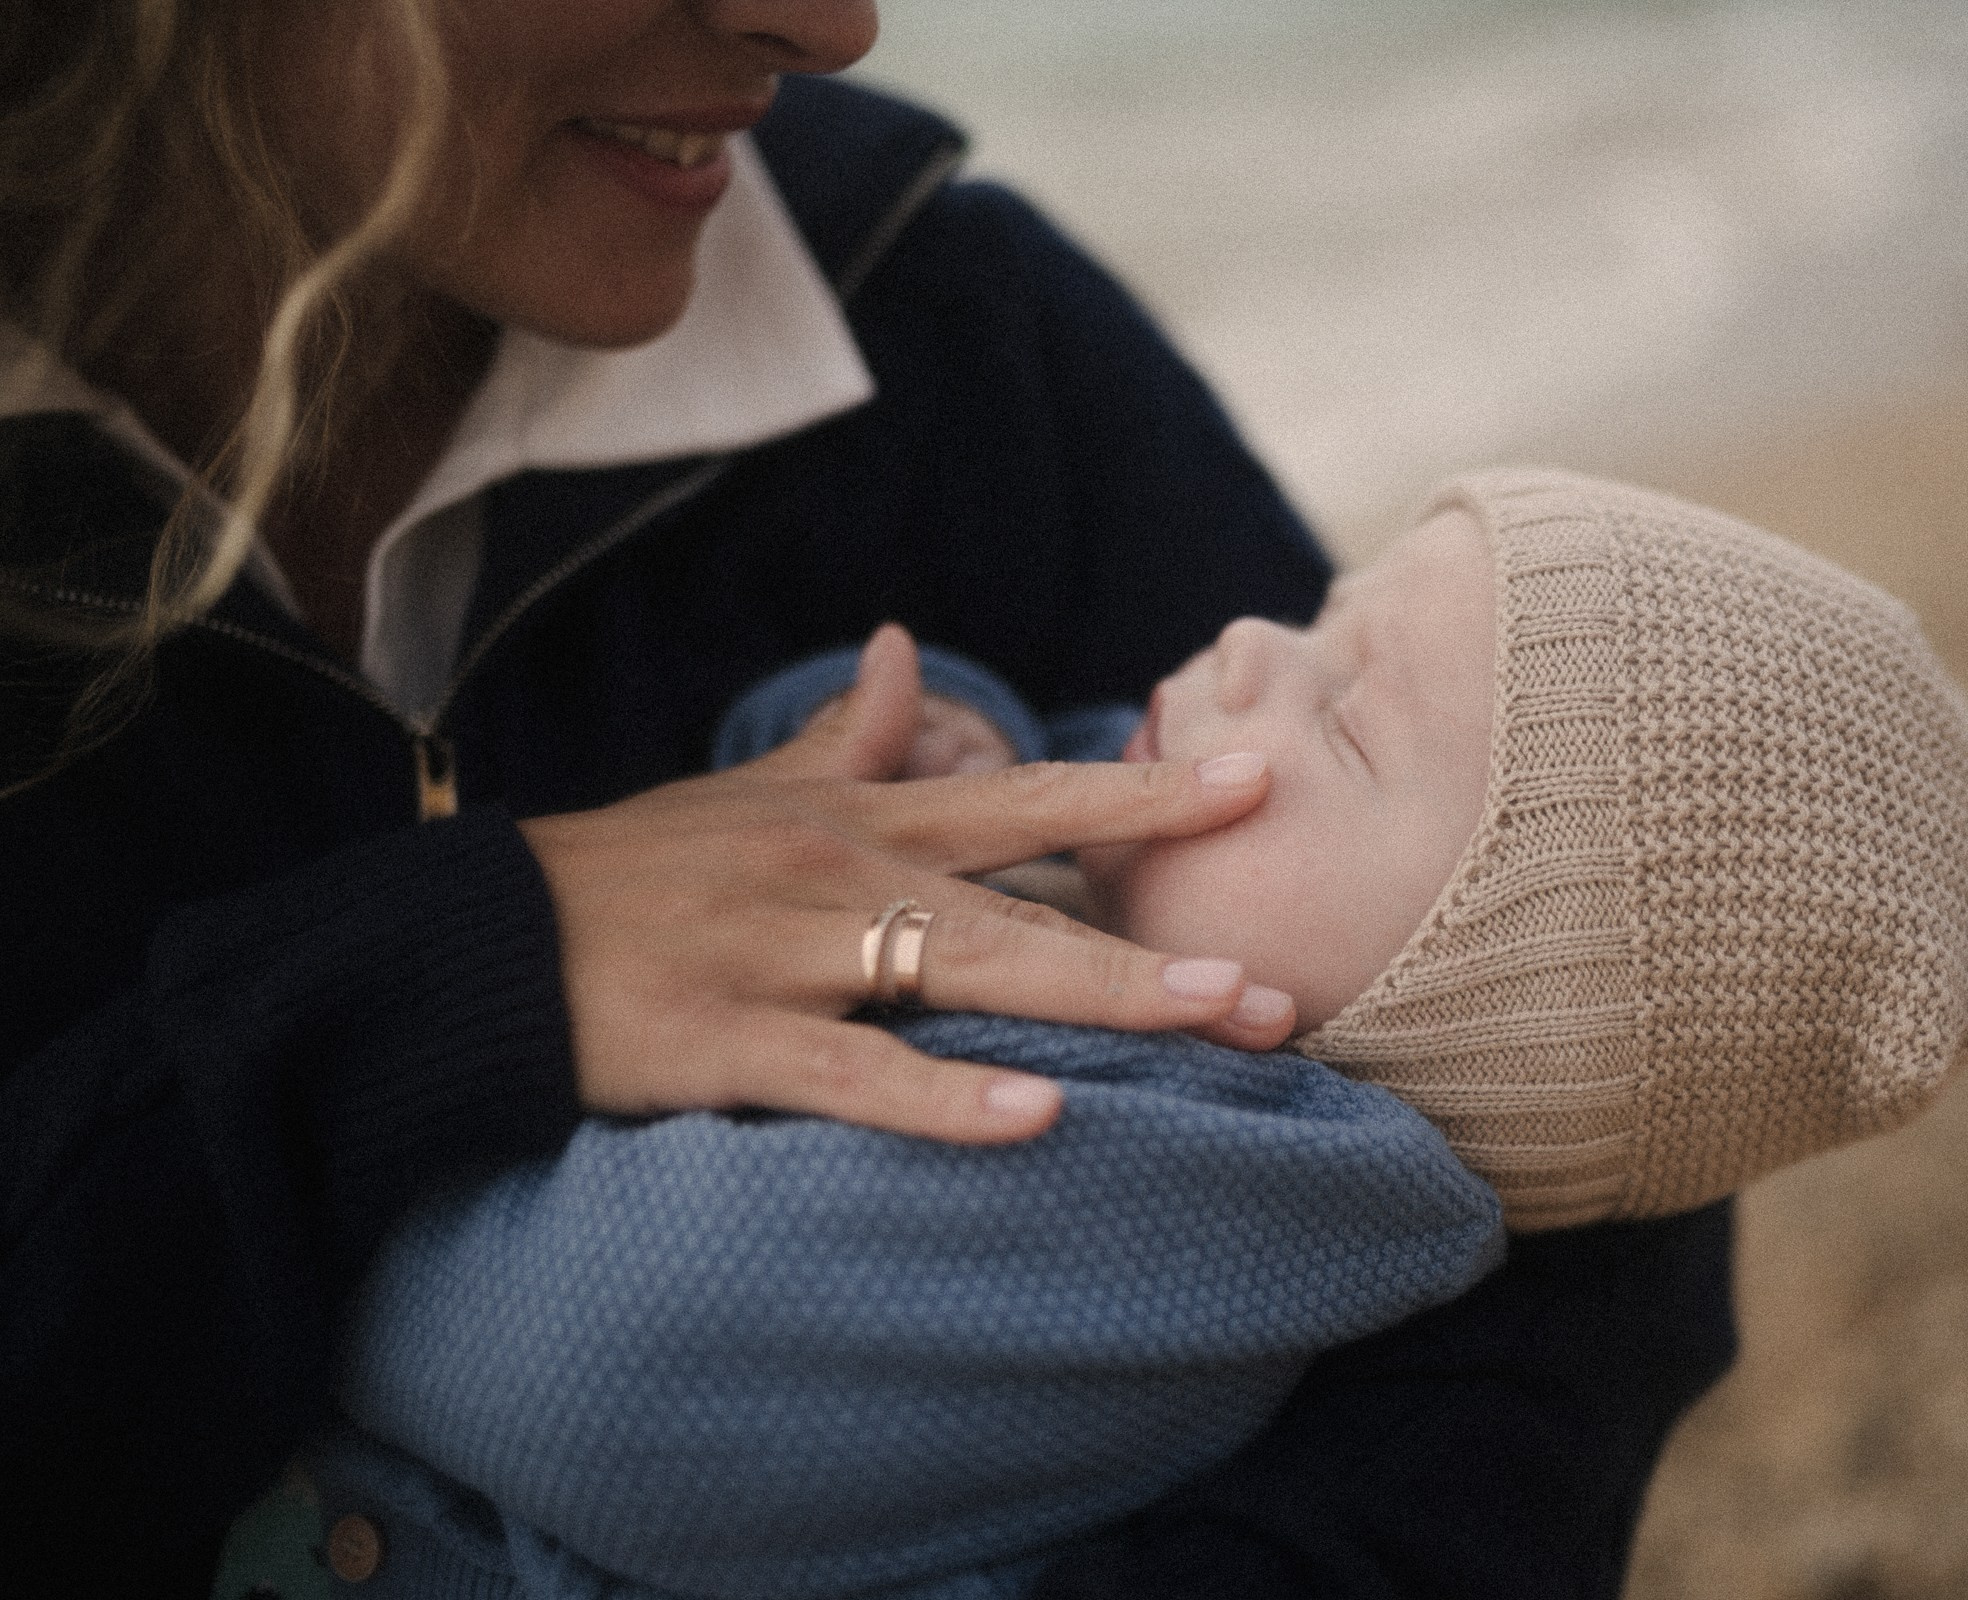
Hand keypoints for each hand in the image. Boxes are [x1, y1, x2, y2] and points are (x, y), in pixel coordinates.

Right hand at [520, 627, 1295, 1142]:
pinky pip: (852, 1074)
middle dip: (1155, 942)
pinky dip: (943, 1100)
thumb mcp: (742, 791)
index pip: (1025, 797)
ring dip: (1099, 998)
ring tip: (1214, 1018)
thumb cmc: (630, 874)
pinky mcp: (727, 1042)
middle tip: (1278, 985)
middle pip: (1025, 903)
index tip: (1255, 782)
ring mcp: (787, 956)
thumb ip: (839, 736)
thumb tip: (898, 651)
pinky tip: (1036, 1118)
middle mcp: (838, 874)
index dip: (1141, 790)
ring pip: (965, 975)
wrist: (477, 943)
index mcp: (854, 818)